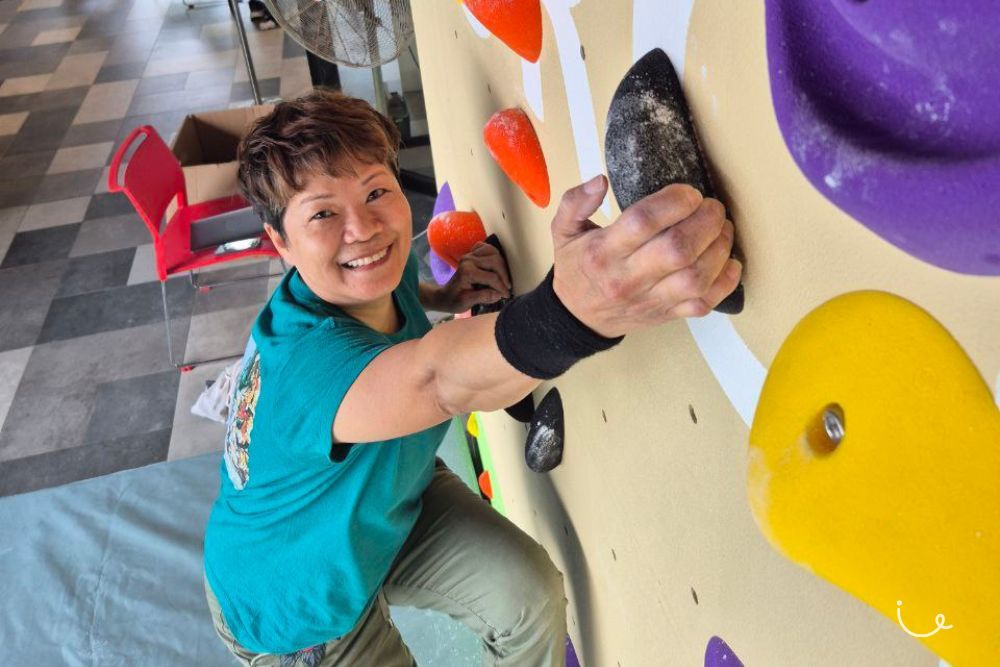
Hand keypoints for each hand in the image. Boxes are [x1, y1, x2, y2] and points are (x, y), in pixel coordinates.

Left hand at [438, 242, 512, 313]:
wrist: (445, 296)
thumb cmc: (454, 300)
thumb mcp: (467, 302)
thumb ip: (483, 297)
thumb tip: (499, 294)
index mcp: (467, 272)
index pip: (492, 277)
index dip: (501, 288)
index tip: (506, 296)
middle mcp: (469, 260)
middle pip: (495, 261)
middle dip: (504, 275)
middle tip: (506, 287)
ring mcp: (470, 255)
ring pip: (493, 252)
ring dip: (501, 264)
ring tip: (503, 277)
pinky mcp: (471, 254)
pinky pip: (485, 248)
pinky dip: (492, 254)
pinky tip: (494, 265)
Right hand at [551, 174, 741, 337]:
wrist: (577, 319)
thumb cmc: (576, 269)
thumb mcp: (563, 231)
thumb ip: (575, 201)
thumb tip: (600, 181)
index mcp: (603, 251)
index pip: (643, 222)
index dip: (674, 201)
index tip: (688, 193)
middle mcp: (627, 278)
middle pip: (678, 249)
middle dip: (706, 222)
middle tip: (712, 207)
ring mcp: (650, 300)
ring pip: (696, 277)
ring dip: (719, 249)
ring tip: (722, 229)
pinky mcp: (667, 315)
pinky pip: (704, 303)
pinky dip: (725, 282)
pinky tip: (728, 261)